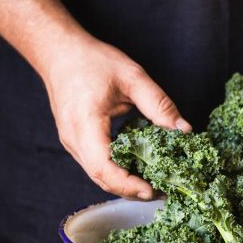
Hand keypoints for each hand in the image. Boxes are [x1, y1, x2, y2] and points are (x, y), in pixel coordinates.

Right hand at [42, 37, 190, 199]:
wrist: (59, 53)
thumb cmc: (92, 61)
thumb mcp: (133, 77)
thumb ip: (159, 105)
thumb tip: (184, 130)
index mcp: (85, 123)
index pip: (103, 167)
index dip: (127, 184)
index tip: (152, 190)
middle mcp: (74, 139)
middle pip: (101, 178)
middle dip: (131, 189)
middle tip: (162, 190)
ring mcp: (72, 144)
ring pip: (98, 175)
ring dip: (125, 183)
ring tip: (154, 182)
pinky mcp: (75, 143)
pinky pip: (96, 165)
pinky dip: (117, 172)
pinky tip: (138, 168)